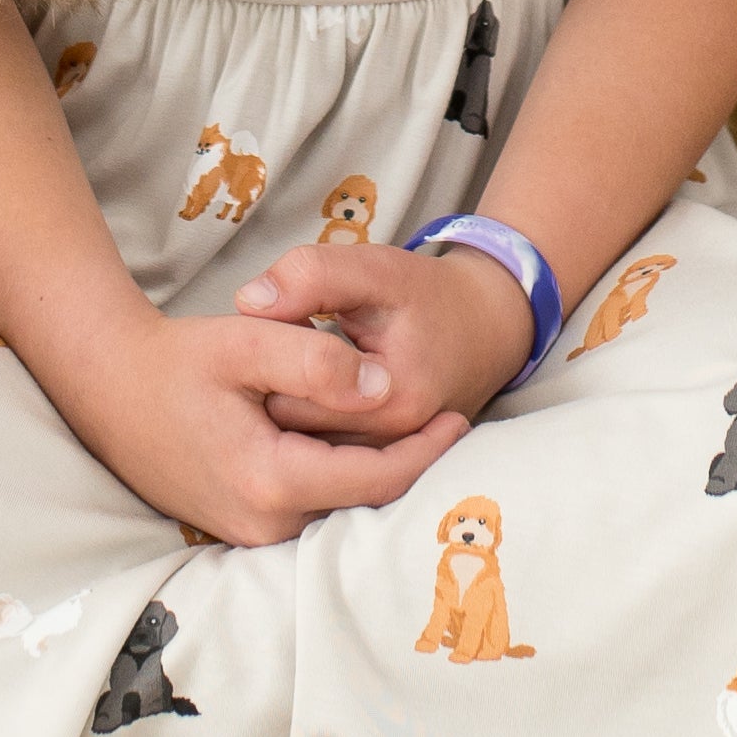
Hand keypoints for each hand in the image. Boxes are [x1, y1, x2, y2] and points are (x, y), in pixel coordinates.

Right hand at [54, 307, 471, 548]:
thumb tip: (381, 388)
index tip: (459, 419)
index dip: (425, 451)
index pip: (375, 479)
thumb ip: (318, 363)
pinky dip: (338, 476)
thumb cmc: (177, 360)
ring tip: (414, 430)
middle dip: (407, 465)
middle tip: (450, 424)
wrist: (109, 389)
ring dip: (373, 471)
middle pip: (360, 501)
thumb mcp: (249, 343)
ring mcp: (247, 532)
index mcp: (269, 480)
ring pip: (335, 506)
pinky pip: (307, 506)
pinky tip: (354, 441)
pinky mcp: (239, 525)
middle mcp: (261, 523)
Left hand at [233, 241, 536, 439]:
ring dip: (289, 415)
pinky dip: (309, 430)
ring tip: (297, 373)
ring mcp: (391, 462)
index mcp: (389, 399)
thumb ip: (312, 276)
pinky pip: (324, 460)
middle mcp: (392, 446)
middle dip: (274, 392)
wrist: (487, 326)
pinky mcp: (386, 469)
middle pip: (291, 434)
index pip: (288, 398)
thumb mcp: (374, 268)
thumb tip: (248, 303)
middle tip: (279, 352)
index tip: (278, 330)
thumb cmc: (427, 295)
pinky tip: (314, 395)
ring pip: (303, 453)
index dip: (269, 361)